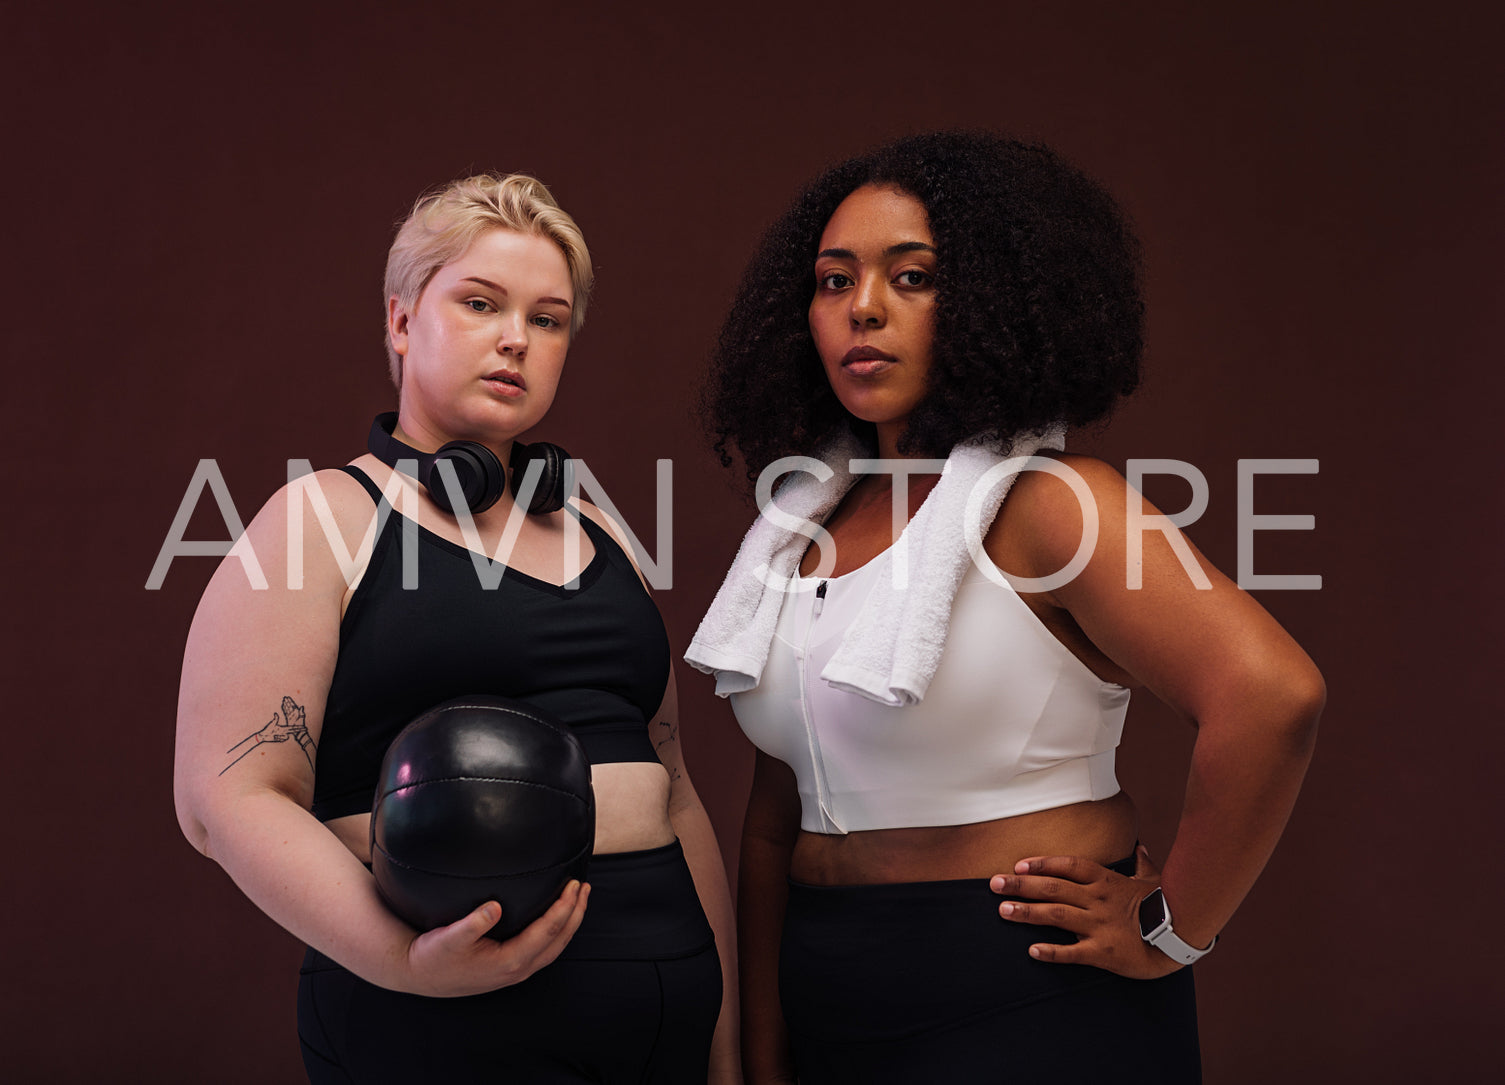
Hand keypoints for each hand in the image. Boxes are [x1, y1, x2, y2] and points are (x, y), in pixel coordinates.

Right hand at [402, 879, 589, 996]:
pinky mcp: (510, 967)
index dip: (564, 908)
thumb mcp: (448, 938)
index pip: (548, 932)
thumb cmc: (434, 956)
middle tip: (584, 886)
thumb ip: (471, 923)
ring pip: (554, 947)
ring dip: (569, 922)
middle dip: (575, 913)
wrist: (420, 977)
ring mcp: (516, 971)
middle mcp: (518, 969)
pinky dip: (556, 931)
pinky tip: (555, 916)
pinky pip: (543, 949)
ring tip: (578, 898)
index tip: (573, 885)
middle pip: (559, 940)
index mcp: (509, 962)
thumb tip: (495, 907)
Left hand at [989, 845, 1180, 979]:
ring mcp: (1100, 925)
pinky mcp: (1105, 952)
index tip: (1018, 864)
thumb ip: (1141, 864)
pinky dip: (1052, 951)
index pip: (1068, 866)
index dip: (1042, 863)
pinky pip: (1073, 952)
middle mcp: (1098, 900)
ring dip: (1027, 912)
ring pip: (1057, 915)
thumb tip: (1140, 848)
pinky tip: (1031, 951)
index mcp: (1106, 881)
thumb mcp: (1153, 881)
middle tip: (993, 884)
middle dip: (1021, 885)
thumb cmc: (1167, 906)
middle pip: (1053, 888)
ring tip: (1003, 910)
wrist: (1184, 937)